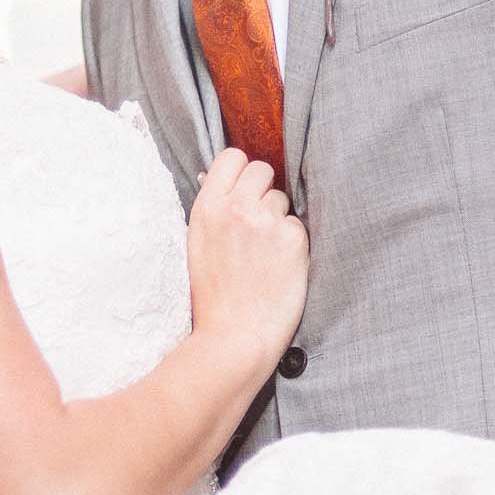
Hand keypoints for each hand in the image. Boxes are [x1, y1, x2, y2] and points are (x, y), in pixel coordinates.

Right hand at [185, 148, 308, 372]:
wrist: (235, 336)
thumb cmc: (213, 296)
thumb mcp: (198, 243)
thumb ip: (214, 209)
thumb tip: (230, 182)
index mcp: (207, 207)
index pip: (233, 157)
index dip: (242, 171)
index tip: (244, 189)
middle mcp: (237, 207)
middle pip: (262, 170)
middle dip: (263, 190)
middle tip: (258, 223)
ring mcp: (266, 221)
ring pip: (282, 198)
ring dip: (278, 218)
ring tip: (264, 253)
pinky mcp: (293, 238)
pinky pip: (297, 225)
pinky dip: (292, 242)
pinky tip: (279, 266)